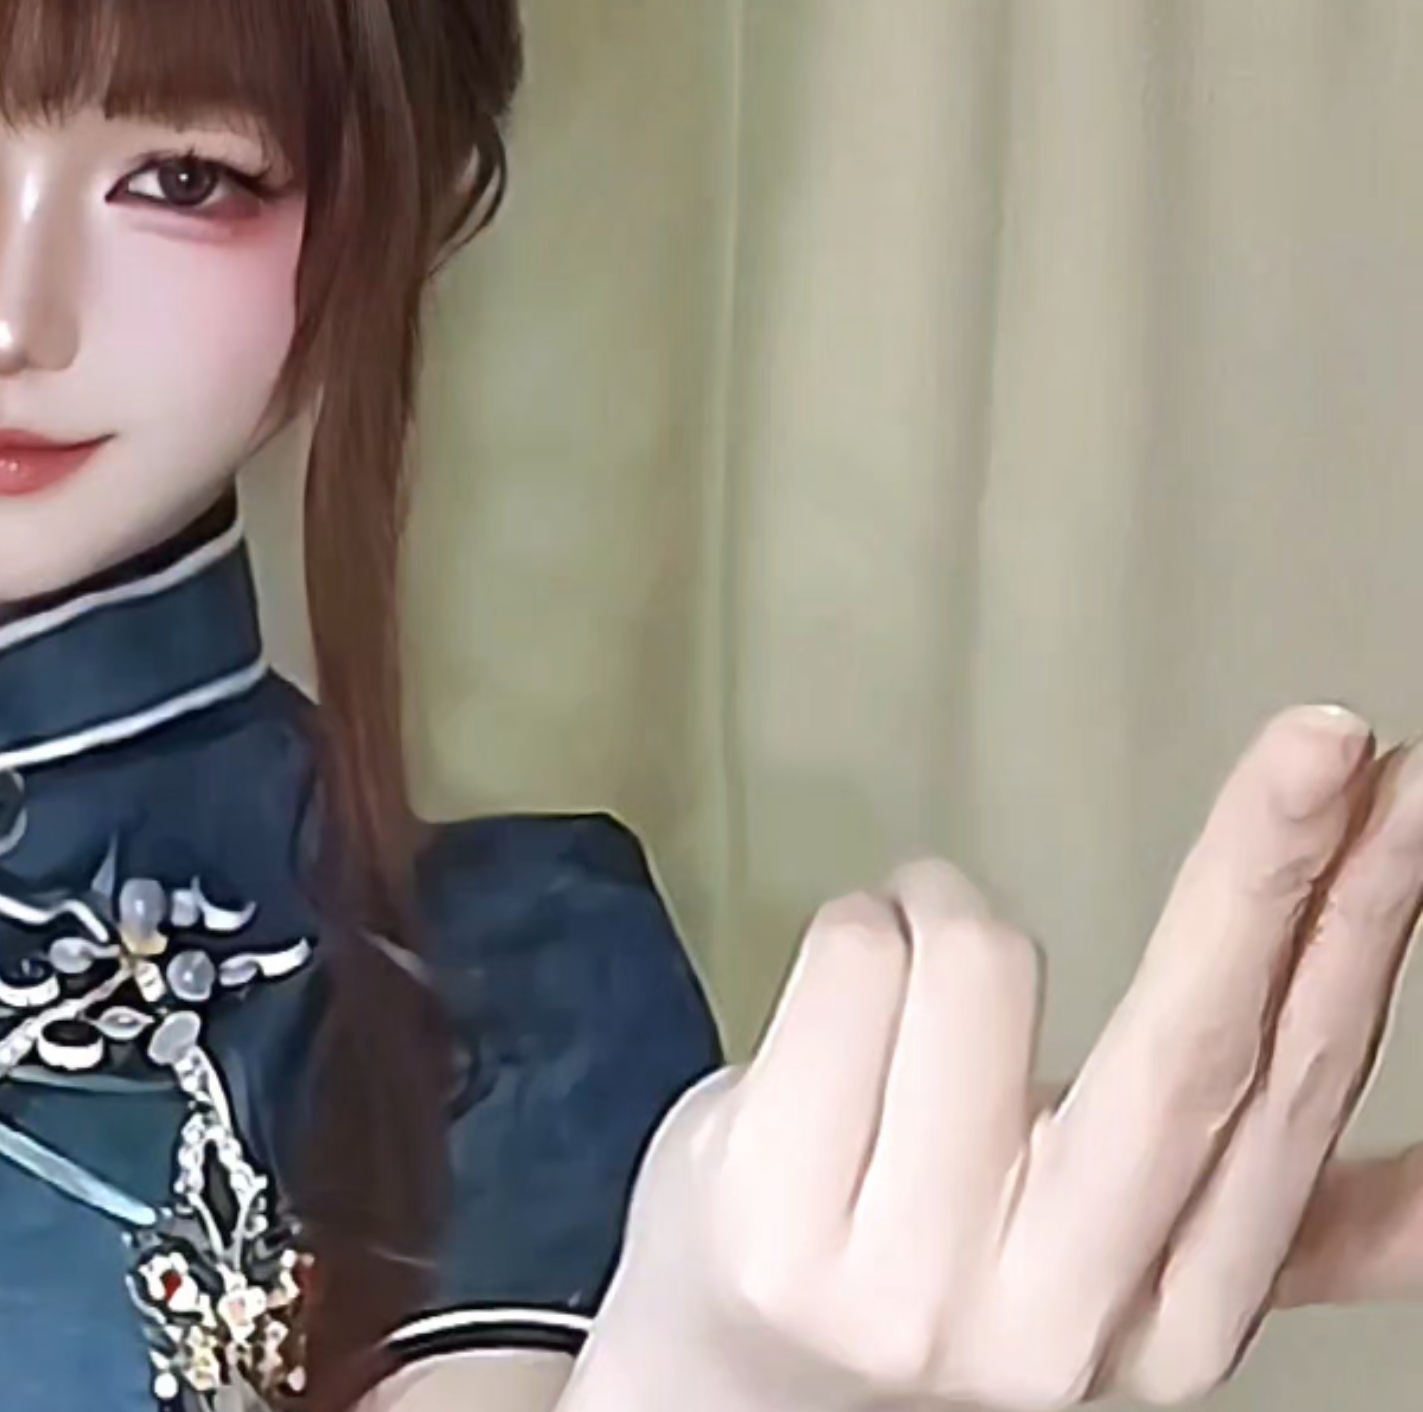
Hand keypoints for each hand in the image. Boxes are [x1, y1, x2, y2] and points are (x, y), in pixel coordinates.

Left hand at [574, 706, 1422, 1411]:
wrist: (729, 1387)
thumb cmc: (924, 1284)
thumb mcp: (1110, 1282)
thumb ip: (1276, 1229)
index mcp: (1174, 1328)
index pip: (1288, 1096)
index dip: (1358, 935)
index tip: (1406, 797)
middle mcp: (1052, 1320)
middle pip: (1185, 1050)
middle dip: (1266, 870)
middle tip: (1324, 738)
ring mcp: (901, 1279)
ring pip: (979, 963)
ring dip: (949, 907)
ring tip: (912, 980)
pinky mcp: (767, 1216)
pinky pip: (852, 960)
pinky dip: (860, 927)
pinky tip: (844, 1006)